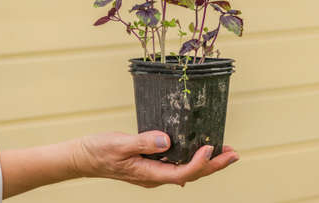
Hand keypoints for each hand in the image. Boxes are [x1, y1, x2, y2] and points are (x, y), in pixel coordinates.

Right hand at [71, 131, 238, 187]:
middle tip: (234, 153)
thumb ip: (143, 142)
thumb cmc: (99, 151)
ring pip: (186, 170)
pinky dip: (192, 157)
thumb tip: (166, 141)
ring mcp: (154, 172)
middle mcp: (155, 176)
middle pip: (190, 174)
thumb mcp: (119, 144)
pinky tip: (199, 150)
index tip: (211, 147)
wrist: (84, 157)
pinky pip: (178, 164)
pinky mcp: (152, 164)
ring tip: (225, 152)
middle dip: (214, 165)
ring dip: (207, 162)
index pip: (181, 173)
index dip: (198, 162)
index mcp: (148, 174)